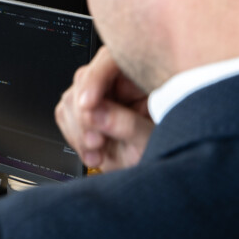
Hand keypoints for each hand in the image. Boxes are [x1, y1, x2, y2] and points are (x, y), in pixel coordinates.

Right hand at [54, 46, 152, 171]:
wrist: (163, 179)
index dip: (96, 77)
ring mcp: (105, 99)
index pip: (112, 59)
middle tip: (95, 139)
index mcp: (146, 77)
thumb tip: (97, 113)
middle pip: (86, 79)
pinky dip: (74, 138)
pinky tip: (94, 154)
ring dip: (78, 129)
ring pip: (71, 98)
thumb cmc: (172, 153)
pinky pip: (66, 116)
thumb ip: (128, 125)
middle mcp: (123, 84)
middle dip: (84, 112)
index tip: (89, 104)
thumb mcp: (155, 141)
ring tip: (98, 151)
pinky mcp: (90, 115)